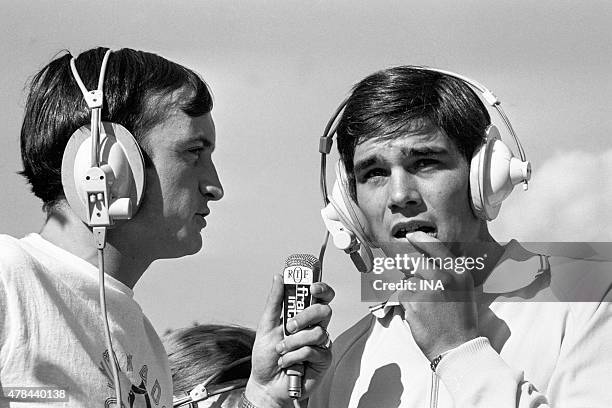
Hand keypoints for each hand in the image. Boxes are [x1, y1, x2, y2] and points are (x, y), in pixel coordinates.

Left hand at [246, 273, 334, 407]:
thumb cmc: (266, 357)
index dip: (321, 289)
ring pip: (317, 332)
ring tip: (282, 350)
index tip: (312, 287)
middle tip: (290, 326)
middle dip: (305, 316)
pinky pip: (314, 351)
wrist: (265, 385)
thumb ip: (274, 301)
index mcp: (302, 315)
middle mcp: (313, 327)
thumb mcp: (265, 325)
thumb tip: (278, 278)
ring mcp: (320, 343)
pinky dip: (295, 356)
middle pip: (324, 310)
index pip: (319, 296)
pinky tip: (288, 362)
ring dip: (293, 342)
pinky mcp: (323, 359)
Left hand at [399, 232, 478, 361]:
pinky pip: (403, 295)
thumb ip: (452, 271)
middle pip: (415, 261)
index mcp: (459, 273)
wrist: (456, 346)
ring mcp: (428, 289)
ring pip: (408, 280)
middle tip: (406, 270)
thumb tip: (437, 256)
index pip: (436, 247)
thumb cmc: (460, 320)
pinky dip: (407, 303)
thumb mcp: (465, 290)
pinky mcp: (414, 302)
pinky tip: (420, 313)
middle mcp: (444, 277)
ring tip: (425, 305)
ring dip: (411, 290)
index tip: (411, 236)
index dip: (421, 240)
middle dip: (407, 266)